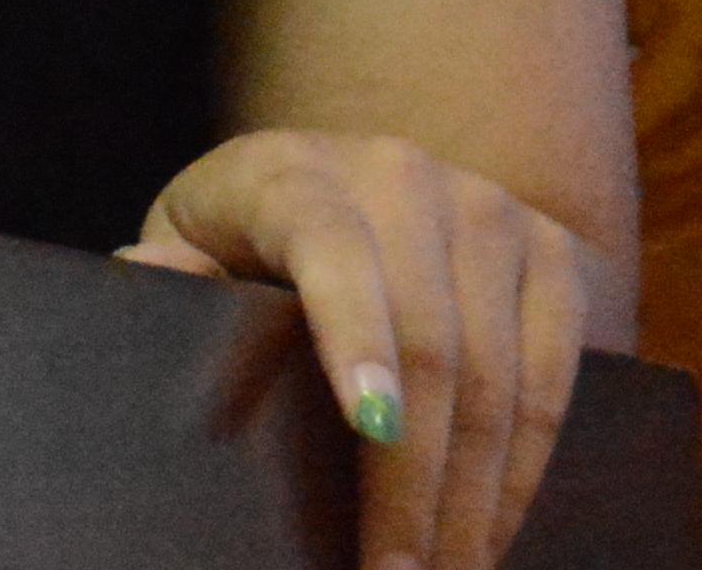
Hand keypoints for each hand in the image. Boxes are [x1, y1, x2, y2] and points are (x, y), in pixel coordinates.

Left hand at [123, 127, 585, 569]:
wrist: (354, 178)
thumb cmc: (250, 232)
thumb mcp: (192, 239)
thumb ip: (169, 268)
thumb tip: (148, 278)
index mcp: (297, 171)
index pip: (331, 250)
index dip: (356, 337)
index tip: (370, 428)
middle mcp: (402, 177)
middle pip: (431, 342)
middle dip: (415, 478)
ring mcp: (488, 209)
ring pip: (498, 375)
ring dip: (475, 494)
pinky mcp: (551, 251)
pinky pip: (553, 378)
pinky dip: (524, 469)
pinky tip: (489, 530)